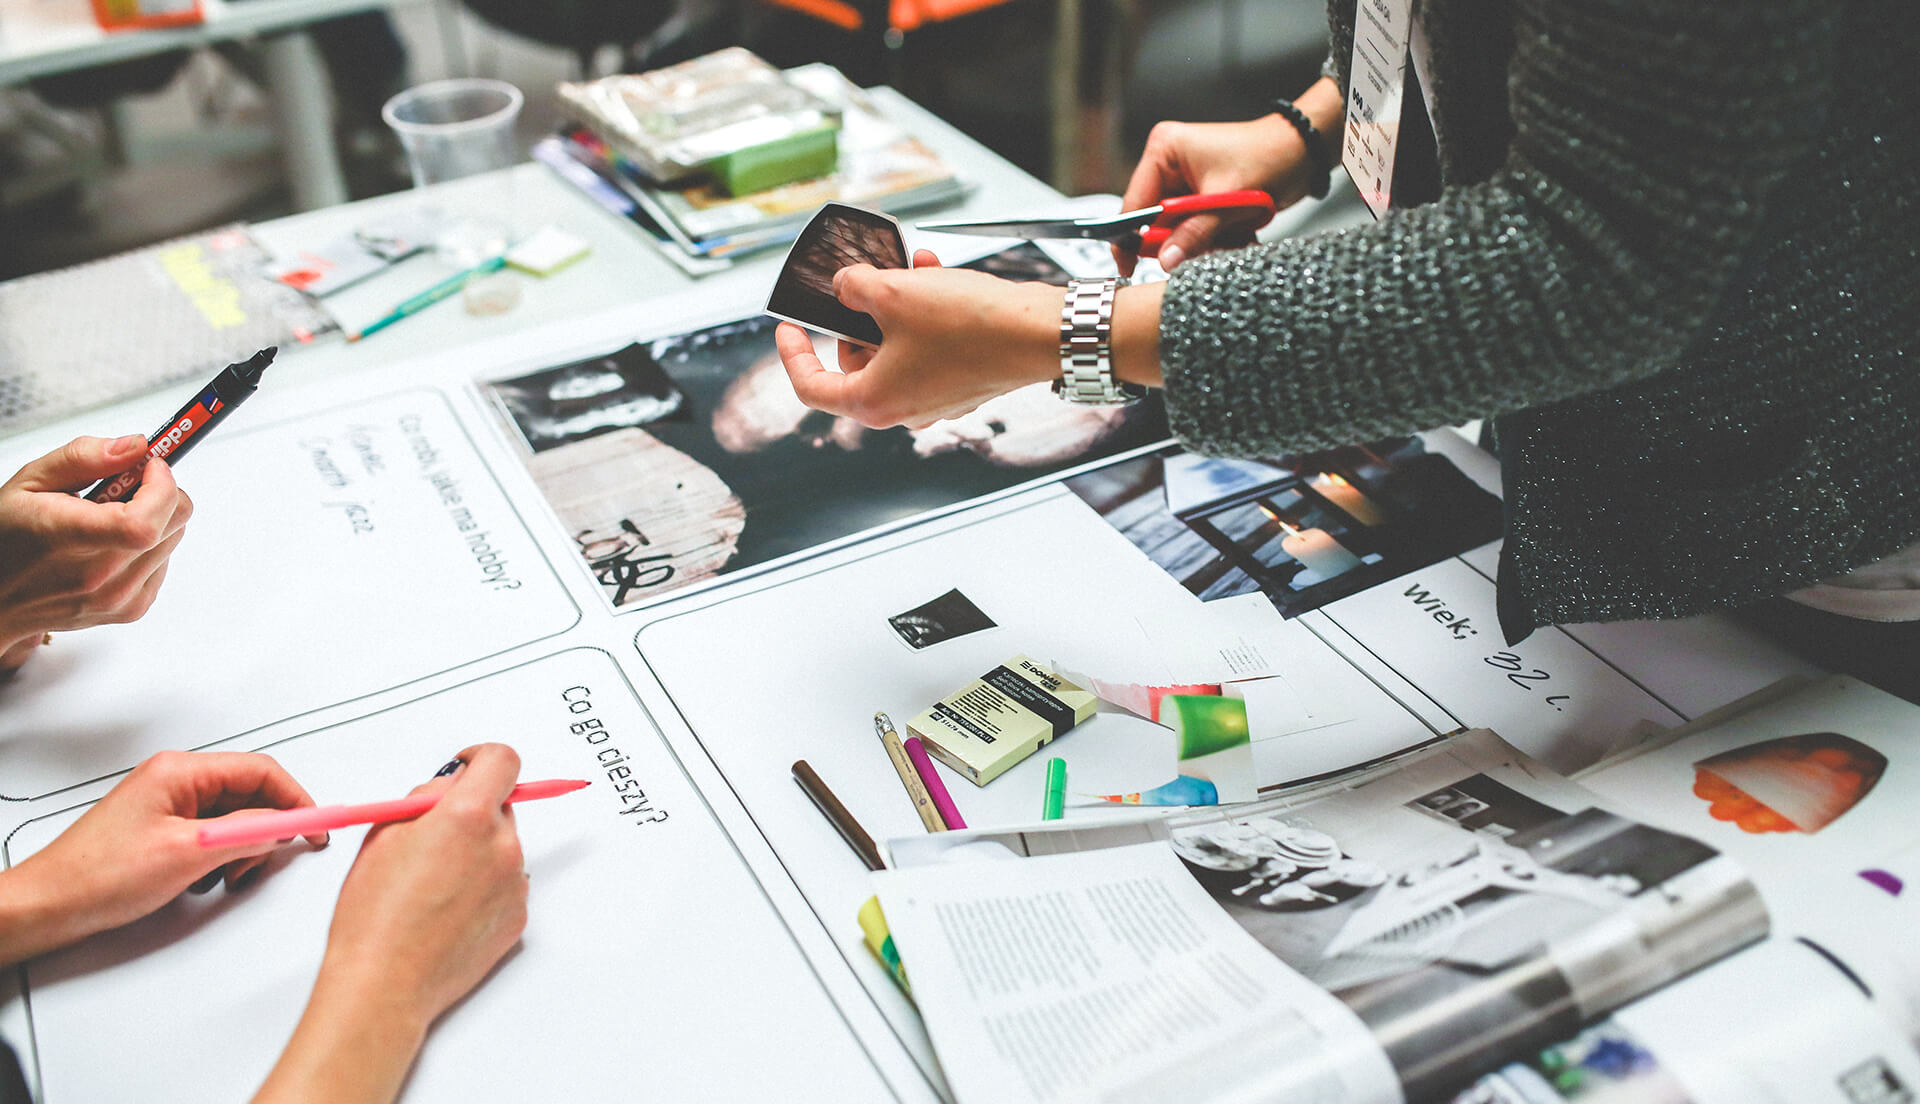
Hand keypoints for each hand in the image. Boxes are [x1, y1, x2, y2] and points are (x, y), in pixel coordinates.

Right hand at [0, 435, 193, 669]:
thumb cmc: (6, 539)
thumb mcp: (29, 482)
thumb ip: (83, 457)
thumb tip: (135, 447)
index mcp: (68, 540)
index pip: (143, 522)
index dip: (161, 487)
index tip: (149, 465)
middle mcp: (98, 576)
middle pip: (174, 522)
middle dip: (161, 490)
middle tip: (127, 484)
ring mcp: (118, 598)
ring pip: (175, 538)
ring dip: (156, 517)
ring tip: (110, 516)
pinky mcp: (132, 609)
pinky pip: (165, 561)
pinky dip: (151, 544)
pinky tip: (112, 543)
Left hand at [0, 751, 324, 963]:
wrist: (49, 906)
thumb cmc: (98, 877)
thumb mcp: (187, 854)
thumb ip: (246, 833)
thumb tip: (284, 824)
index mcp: (180, 771)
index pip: (260, 771)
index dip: (295, 799)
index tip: (317, 826)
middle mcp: (176, 780)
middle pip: (249, 794)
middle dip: (265, 830)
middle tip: (264, 861)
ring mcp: (168, 805)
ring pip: (233, 818)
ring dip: (241, 849)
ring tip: (224, 877)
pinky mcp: (163, 829)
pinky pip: (211, 835)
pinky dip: (220, 858)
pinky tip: (205, 880)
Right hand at [322, 743, 527, 1024]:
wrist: (385, 983)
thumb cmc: (373, 916)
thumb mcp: (384, 834)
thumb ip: (425, 798)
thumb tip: (451, 784)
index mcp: (467, 817)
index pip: (503, 761)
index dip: (482, 758)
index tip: (467, 766)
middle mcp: (501, 846)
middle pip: (501, 806)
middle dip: (472, 812)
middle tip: (432, 838)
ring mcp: (514, 883)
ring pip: (502, 847)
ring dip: (477, 852)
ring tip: (433, 885)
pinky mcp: (518, 916)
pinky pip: (505, 885)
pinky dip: (484, 887)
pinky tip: (447, 909)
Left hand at [778, 250, 1061, 429]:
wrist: (1038, 333)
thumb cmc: (971, 326)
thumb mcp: (893, 292)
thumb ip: (853, 287)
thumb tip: (846, 286)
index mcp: (874, 402)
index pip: (811, 387)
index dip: (792, 354)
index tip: (789, 328)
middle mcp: (903, 410)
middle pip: (856, 363)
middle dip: (858, 318)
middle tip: (863, 285)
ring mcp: (934, 400)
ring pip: (894, 349)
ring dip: (896, 307)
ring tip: (910, 270)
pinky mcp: (961, 384)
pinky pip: (927, 348)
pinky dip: (924, 316)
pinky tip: (935, 279)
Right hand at [1116, 114, 1302, 274]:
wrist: (1302, 152)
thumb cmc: (1268, 157)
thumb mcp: (1226, 201)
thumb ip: (1193, 233)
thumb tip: (1165, 260)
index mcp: (1164, 150)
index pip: (1134, 203)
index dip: (1129, 237)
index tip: (1127, 265)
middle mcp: (1169, 162)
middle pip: (1154, 219)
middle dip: (1180, 238)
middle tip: (1205, 245)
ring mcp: (1184, 179)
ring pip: (1176, 228)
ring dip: (1201, 239)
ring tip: (1231, 232)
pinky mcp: (1200, 194)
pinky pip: (1194, 227)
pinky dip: (1213, 236)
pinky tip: (1236, 229)